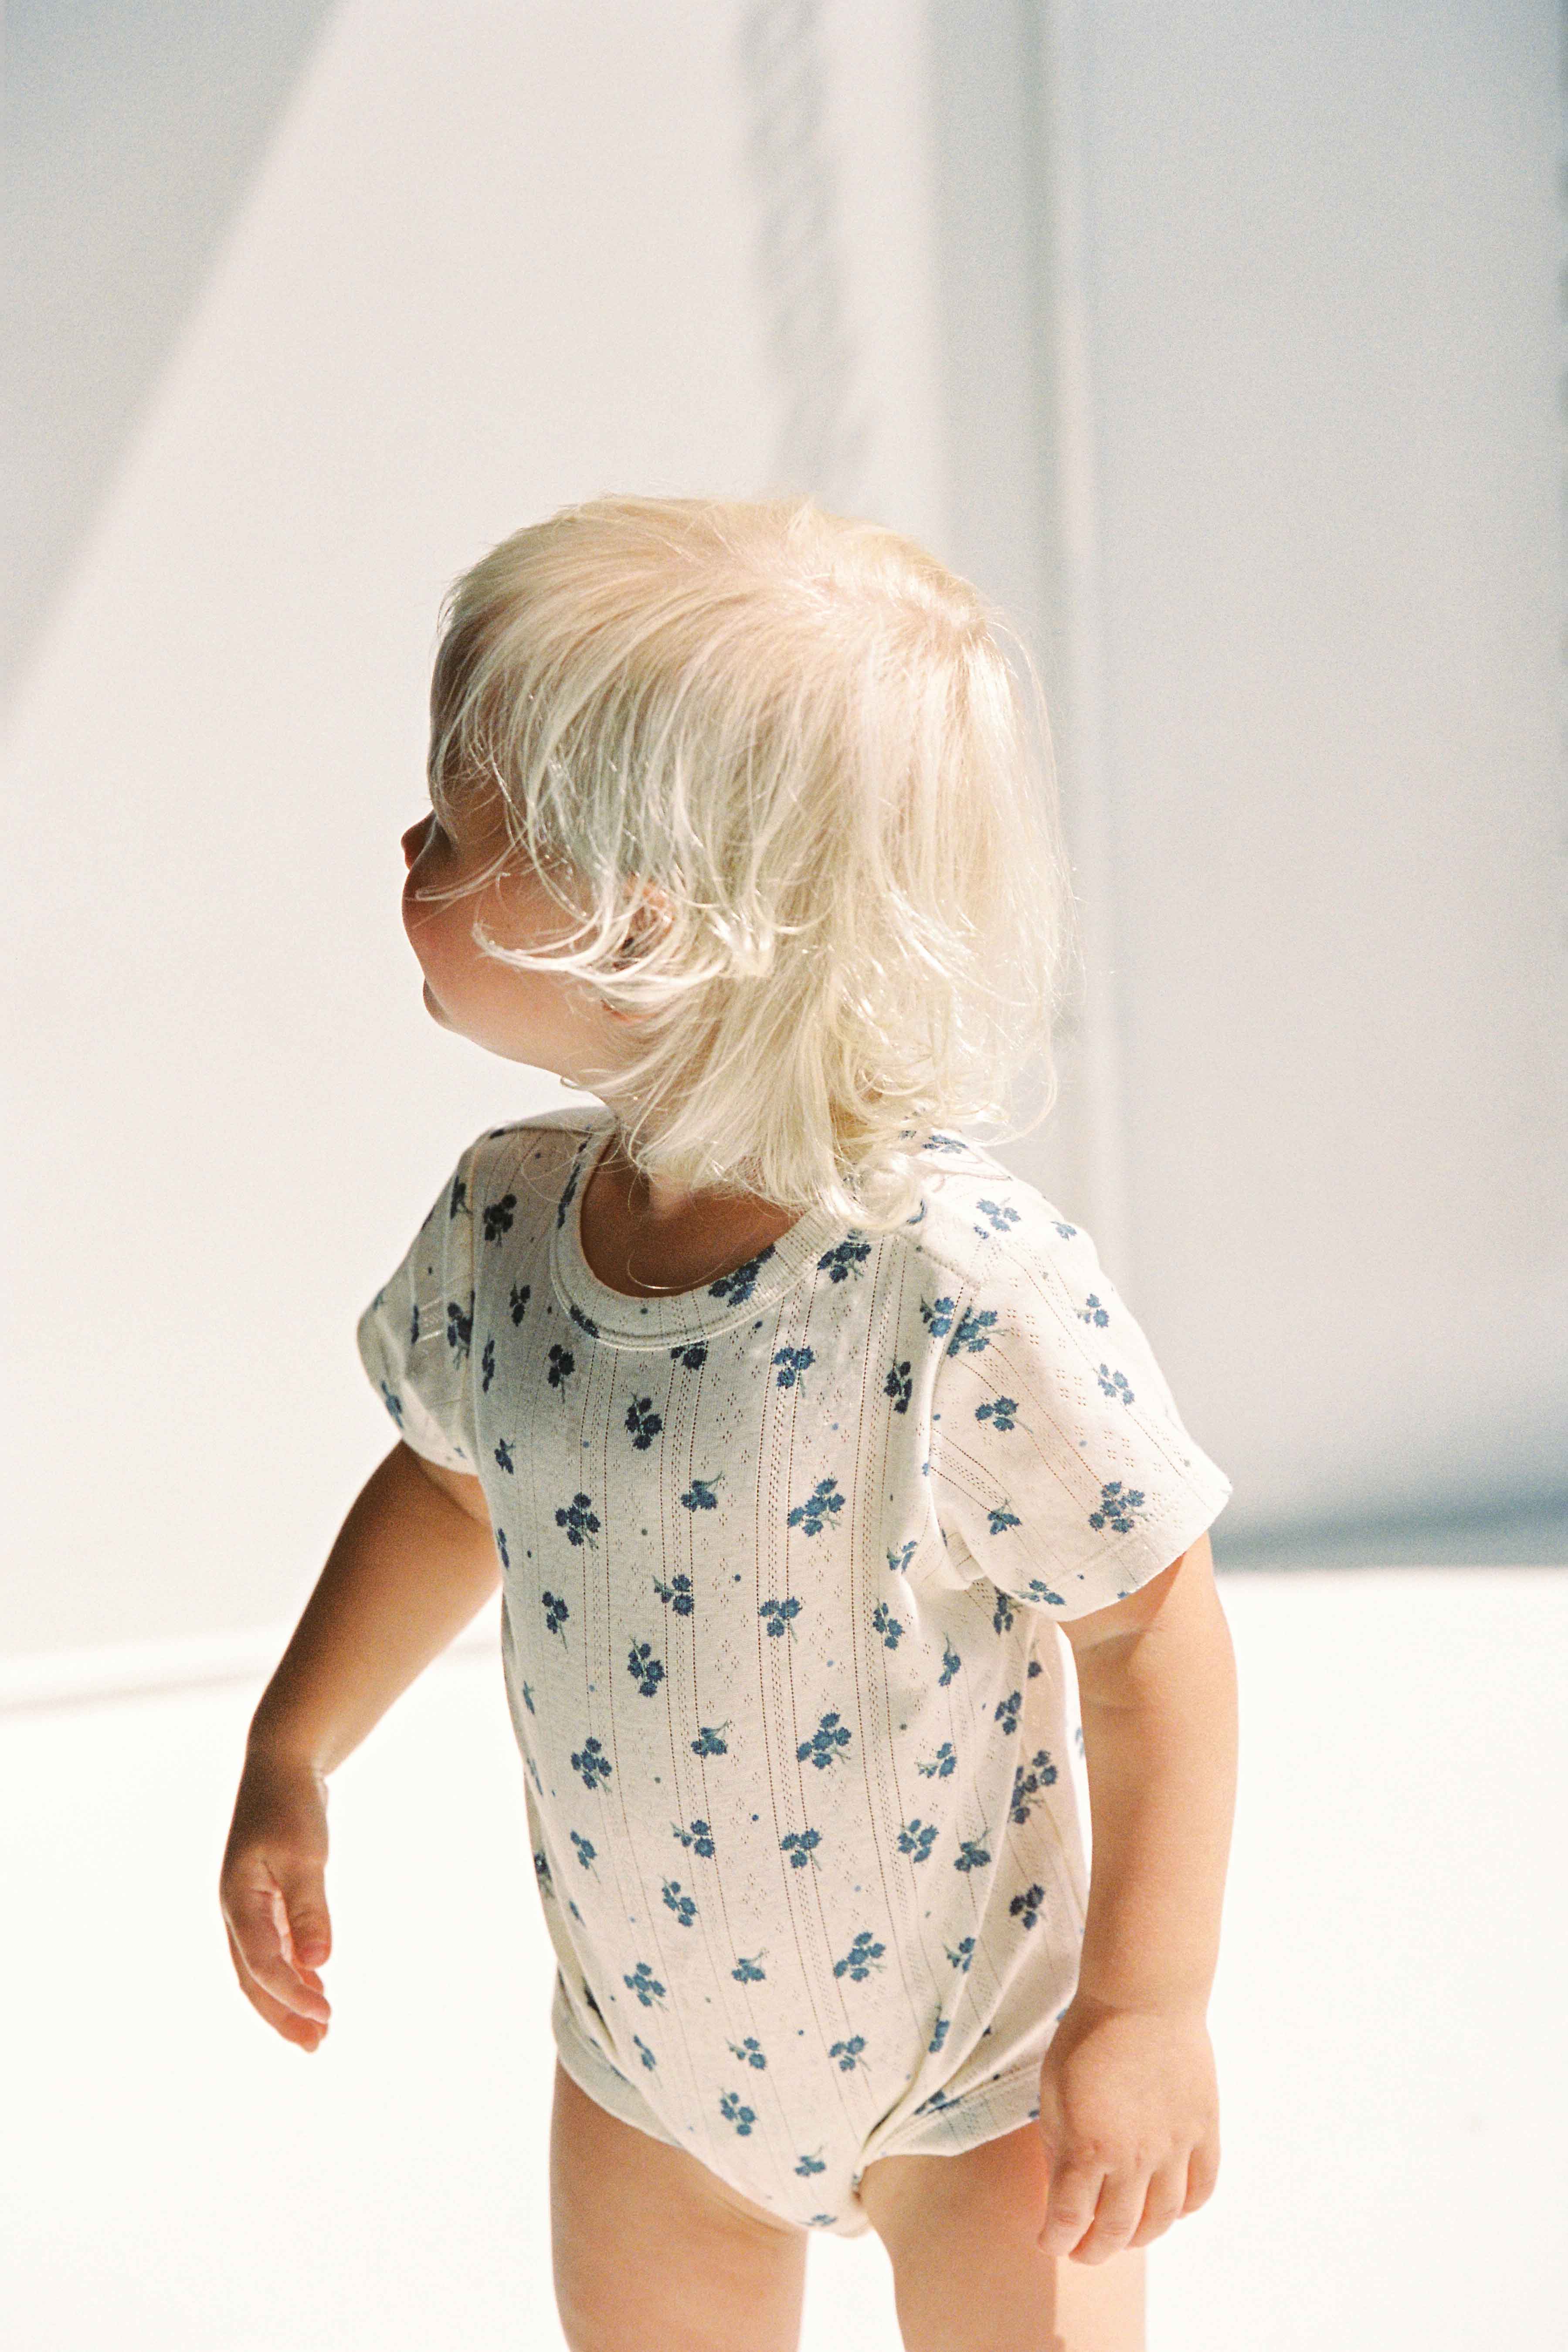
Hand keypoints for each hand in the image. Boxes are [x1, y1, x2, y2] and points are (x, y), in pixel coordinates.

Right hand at [219, 1748, 334, 2051]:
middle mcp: (237, 1910)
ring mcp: (249, 1905)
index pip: (262, 1965)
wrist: (283, 1763)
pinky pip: (273, 1946)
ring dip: (287, 1998)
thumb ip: (309, 1910)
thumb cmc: (292, 1805)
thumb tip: (319, 1963)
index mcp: (238, 1902)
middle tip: (316, 2045)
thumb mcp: (305, 1856)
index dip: (292, 1995)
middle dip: (283, 2014)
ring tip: (317, 2030)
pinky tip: (314, 1984)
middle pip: (254, 1977)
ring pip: (262, 1966)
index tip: (327, 2015)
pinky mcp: (265, 1897)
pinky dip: (292, 1970)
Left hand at [1034, 1993, 1219, 2258]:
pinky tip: (1171, 2209)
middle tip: (1083, 2252)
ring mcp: (1175, 2149)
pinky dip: (1185, 2209)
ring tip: (1124, 2237)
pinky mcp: (1203, 2132)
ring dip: (1139, 2237)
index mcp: (1088, 2148)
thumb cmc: (1088, 2035)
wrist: (1142, 1996)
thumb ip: (1056, 2142)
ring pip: (1161, 2219)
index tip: (1049, 2242)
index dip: (1056, 2239)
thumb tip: (1059, 2185)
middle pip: (1115, 2229)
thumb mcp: (1052, 2089)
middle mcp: (1134, 2159)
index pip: (1069, 2219)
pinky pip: (1201, 2188)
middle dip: (1093, 2250)